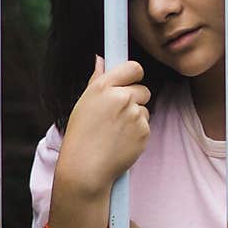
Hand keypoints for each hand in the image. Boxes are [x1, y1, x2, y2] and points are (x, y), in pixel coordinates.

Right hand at [54, 56, 150, 199]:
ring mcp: (134, 115)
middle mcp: (121, 98)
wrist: (85, 168)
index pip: (133, 67)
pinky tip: (121, 141)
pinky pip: (146, 125)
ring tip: (115, 131)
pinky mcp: (144, 132)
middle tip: (118, 114)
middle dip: (135, 99)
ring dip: (135, 117)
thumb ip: (97, 79)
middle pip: (143, 89)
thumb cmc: (81, 135)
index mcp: (103, 87)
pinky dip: (137, 132)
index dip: (134, 74)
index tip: (130, 80)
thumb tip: (101, 59)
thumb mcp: (83, 103)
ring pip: (144, 109)